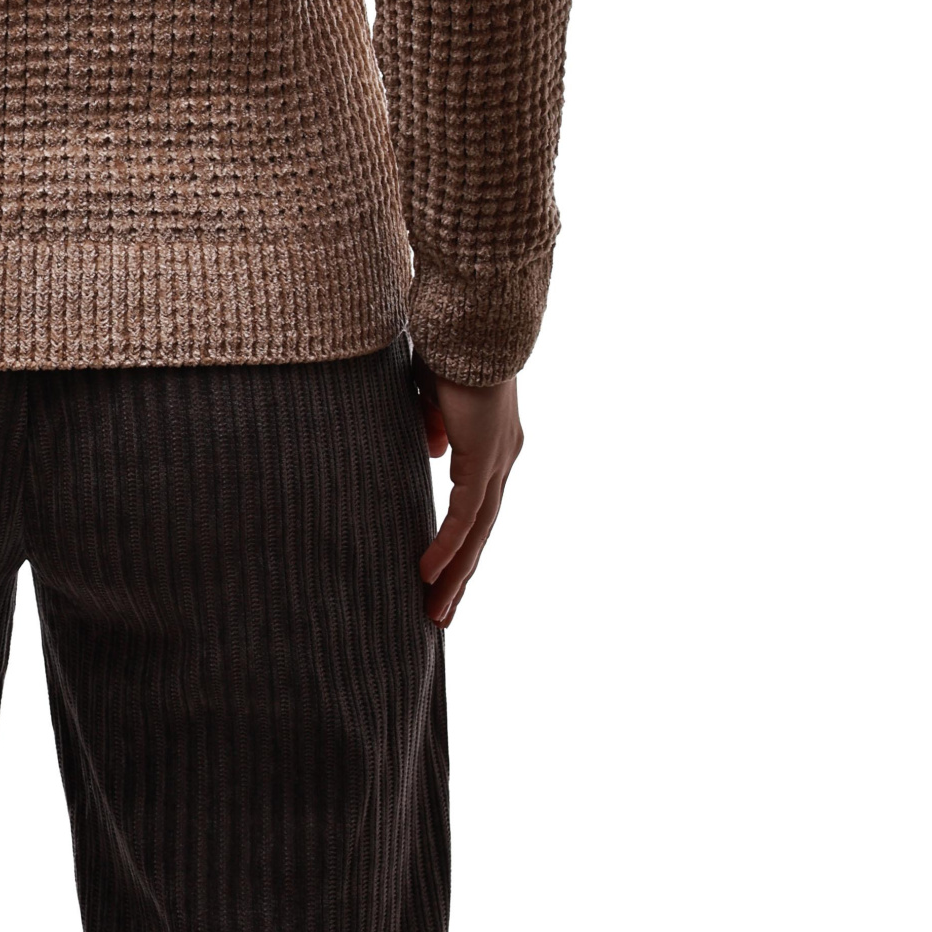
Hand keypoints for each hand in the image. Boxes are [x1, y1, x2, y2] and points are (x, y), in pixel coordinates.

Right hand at [414, 360, 523, 627]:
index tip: (440, 570)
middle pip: (483, 529)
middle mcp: (504, 456)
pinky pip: (465, 516)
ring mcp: (498, 460)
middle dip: (461, 574)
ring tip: (435, 612)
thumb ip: (435, 424)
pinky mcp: (484, 458)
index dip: (461, 539)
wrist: (473, 318)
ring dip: (455, 575)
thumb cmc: (449, 342)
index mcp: (495, 441)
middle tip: (441, 613)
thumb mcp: (433, 392)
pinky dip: (447, 547)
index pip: (478, 503)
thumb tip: (432, 452)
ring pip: (478, 533)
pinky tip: (427, 574)